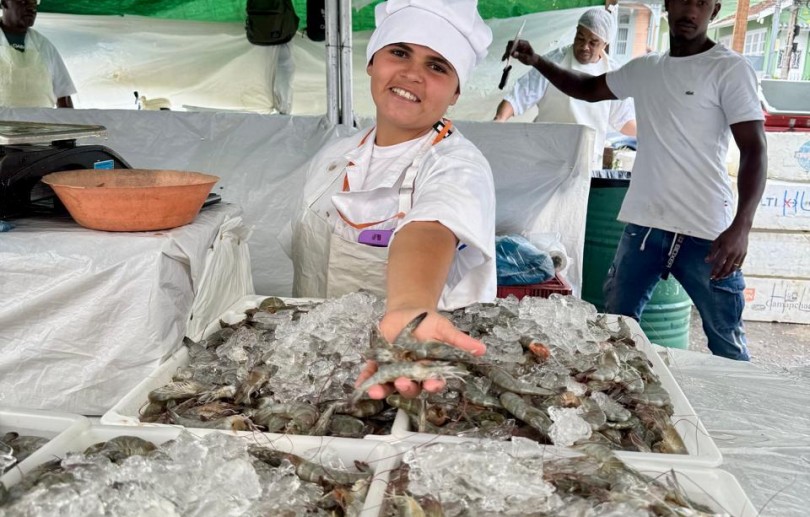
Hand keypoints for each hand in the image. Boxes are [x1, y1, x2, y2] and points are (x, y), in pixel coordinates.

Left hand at [355, 308, 485, 399]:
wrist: (408, 311)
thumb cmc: (429, 322)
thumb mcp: (444, 329)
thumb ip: (459, 341)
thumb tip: (481, 349)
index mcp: (430, 370)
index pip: (433, 382)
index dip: (433, 385)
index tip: (433, 384)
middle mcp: (412, 375)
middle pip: (410, 387)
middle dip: (407, 387)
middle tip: (404, 382)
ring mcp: (394, 371)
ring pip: (389, 385)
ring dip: (382, 390)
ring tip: (377, 391)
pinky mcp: (378, 364)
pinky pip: (371, 375)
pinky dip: (365, 380)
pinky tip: (360, 385)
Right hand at [502, 39, 536, 66]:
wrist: (533, 61)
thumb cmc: (532, 58)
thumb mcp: (527, 58)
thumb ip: (520, 55)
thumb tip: (513, 53)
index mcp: (524, 43)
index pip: (516, 41)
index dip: (511, 46)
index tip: (509, 52)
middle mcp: (519, 44)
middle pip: (511, 44)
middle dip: (508, 50)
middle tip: (507, 56)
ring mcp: (516, 47)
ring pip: (509, 48)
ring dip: (506, 53)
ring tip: (505, 59)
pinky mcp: (514, 51)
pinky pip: (509, 53)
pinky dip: (506, 56)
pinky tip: (503, 59)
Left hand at [706, 223, 748, 278]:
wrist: (741, 229)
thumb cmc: (728, 234)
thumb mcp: (717, 241)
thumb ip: (712, 252)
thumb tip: (707, 261)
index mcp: (726, 250)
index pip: (719, 264)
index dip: (715, 271)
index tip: (711, 276)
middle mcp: (733, 254)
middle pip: (726, 268)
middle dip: (720, 275)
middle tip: (716, 279)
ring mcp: (740, 255)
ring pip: (733, 268)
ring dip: (727, 274)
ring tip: (722, 277)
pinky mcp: (744, 254)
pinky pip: (739, 265)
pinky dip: (734, 269)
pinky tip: (730, 271)